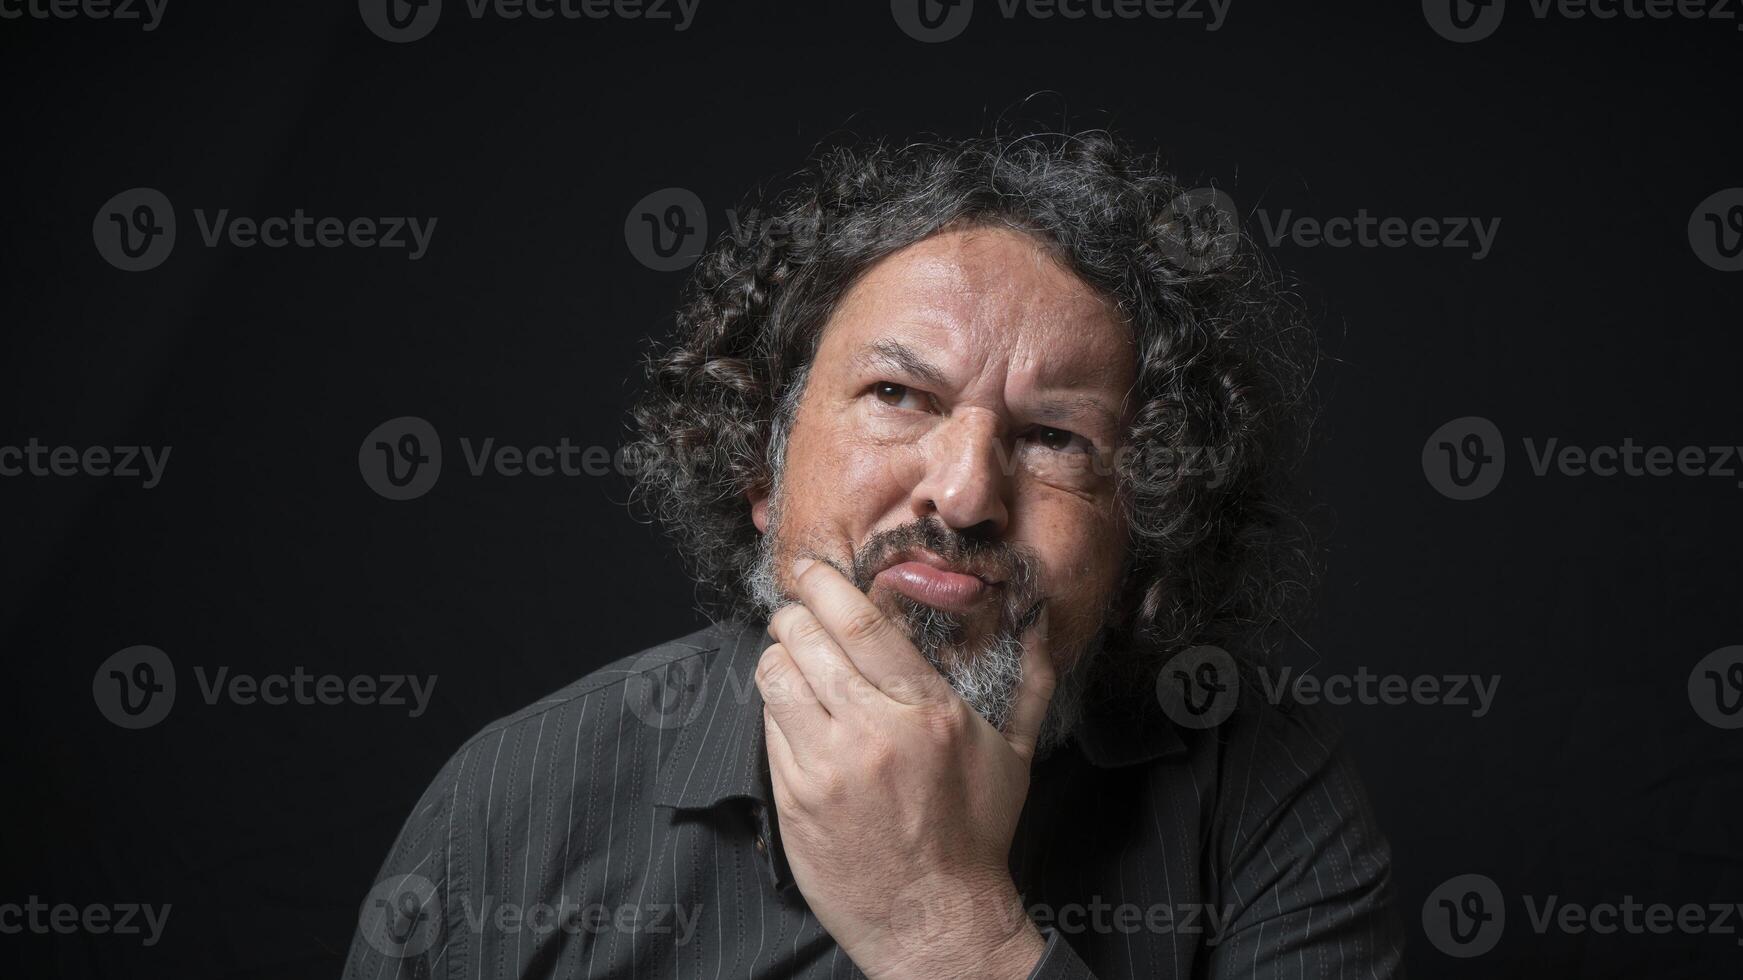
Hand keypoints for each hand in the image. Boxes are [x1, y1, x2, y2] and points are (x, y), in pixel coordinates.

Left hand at [756, 557, 1054, 978]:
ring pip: (776, 679)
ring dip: (778, 656)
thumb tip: (1042, 617)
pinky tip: (794, 710)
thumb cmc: (976, 835)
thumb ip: (1029, 678)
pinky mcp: (794, 799)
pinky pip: (769, 728)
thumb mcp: (1015, 754)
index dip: (827, 587)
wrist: (935, 921)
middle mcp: (873, 732)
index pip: (861, 626)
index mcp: (927, 713)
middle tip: (796, 610)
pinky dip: (775, 707)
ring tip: (791, 655)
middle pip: (806, 642)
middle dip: (793, 615)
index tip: (812, 568)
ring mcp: (826, 768)